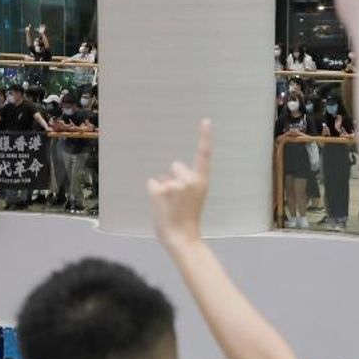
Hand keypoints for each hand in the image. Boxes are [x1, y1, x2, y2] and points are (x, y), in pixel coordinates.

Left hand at [146, 119, 212, 251]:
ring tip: (170, 205)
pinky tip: (161, 205)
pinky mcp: (159, 189)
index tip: (206, 120)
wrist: (182, 238)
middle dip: (173, 177)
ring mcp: (174, 184)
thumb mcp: (195, 198)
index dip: (205, 136)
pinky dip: (154, 193)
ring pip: (163, 177)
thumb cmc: (187, 219)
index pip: (204, 155)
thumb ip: (188, 184)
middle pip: (175, 166)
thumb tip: (169, 176)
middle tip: (177, 199)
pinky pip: (152, 184)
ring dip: (163, 188)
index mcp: (201, 181)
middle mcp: (189, 179)